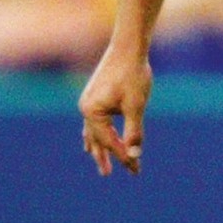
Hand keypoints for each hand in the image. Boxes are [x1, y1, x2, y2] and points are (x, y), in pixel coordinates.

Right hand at [79, 42, 151, 174]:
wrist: (128, 47)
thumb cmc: (133, 75)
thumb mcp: (136, 106)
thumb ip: (134, 132)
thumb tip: (134, 156)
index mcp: (92, 112)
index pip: (110, 141)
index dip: (123, 156)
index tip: (135, 170)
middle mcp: (86, 108)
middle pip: (97, 138)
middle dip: (105, 156)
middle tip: (106, 175)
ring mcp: (88, 101)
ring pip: (92, 130)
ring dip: (97, 146)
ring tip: (98, 161)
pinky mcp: (94, 96)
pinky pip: (93, 120)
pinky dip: (95, 132)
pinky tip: (93, 138)